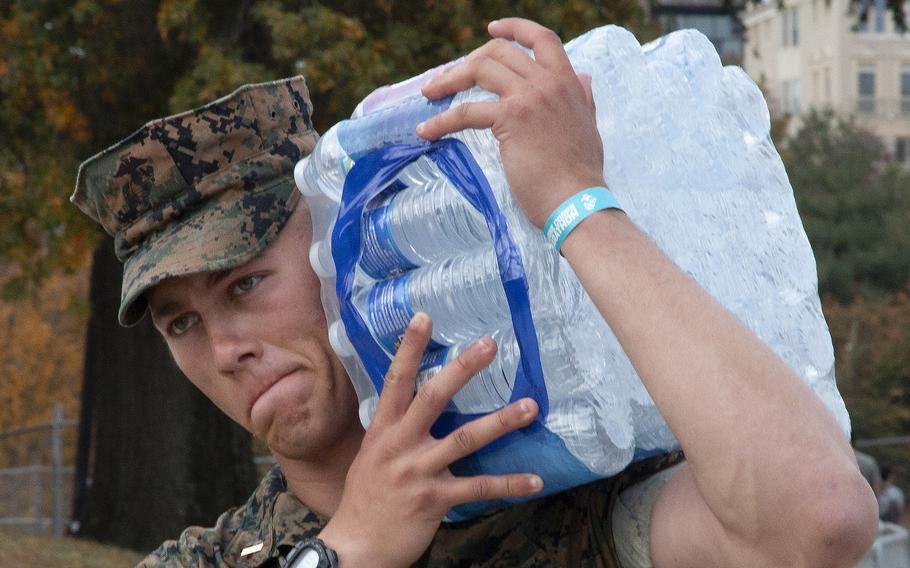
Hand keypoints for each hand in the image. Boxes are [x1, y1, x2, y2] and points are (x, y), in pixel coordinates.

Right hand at [319, 312, 541, 567]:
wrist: (355, 547)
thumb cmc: (366, 498)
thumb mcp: (372, 455)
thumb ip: (395, 430)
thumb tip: (417, 405)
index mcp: (383, 429)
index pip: (396, 380)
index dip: (410, 348)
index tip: (424, 316)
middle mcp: (399, 444)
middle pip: (433, 397)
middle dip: (463, 369)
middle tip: (489, 344)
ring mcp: (417, 471)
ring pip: (465, 439)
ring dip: (501, 421)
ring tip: (530, 407)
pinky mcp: (434, 499)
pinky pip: (478, 488)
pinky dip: (509, 484)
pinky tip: (535, 480)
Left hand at [418, 18, 604, 227]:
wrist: (578, 200)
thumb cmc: (581, 174)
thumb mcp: (589, 126)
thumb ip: (583, 98)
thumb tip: (583, 77)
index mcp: (568, 82)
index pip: (542, 38)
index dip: (514, 28)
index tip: (492, 28)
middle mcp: (549, 83)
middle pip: (500, 51)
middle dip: (469, 60)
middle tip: (448, 78)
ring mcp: (529, 98)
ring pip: (480, 69)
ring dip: (448, 80)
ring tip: (429, 94)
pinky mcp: (510, 119)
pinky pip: (466, 111)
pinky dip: (442, 120)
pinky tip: (426, 130)